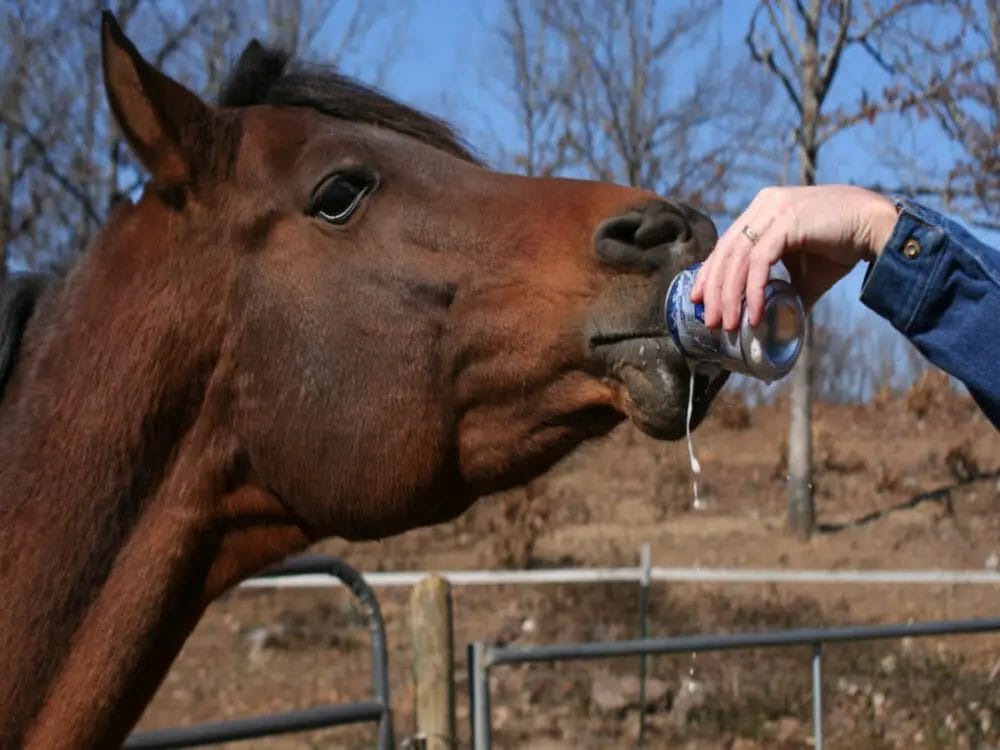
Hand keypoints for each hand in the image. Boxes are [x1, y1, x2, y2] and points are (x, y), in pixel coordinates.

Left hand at [690, 185, 898, 329]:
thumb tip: (773, 321)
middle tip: (710, 321)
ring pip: (738, 259)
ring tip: (729, 325)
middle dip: (714, 290)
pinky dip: (754, 291)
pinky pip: (760, 262)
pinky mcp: (788, 222)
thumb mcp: (803, 272)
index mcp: (761, 211)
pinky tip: (754, 314)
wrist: (878, 228)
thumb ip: (783, 291)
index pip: (726, 245)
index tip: (699, 301)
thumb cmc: (842, 246)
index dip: (709, 274)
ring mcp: (775, 210)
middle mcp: (764, 205)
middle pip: (726, 253)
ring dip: (731, 296)